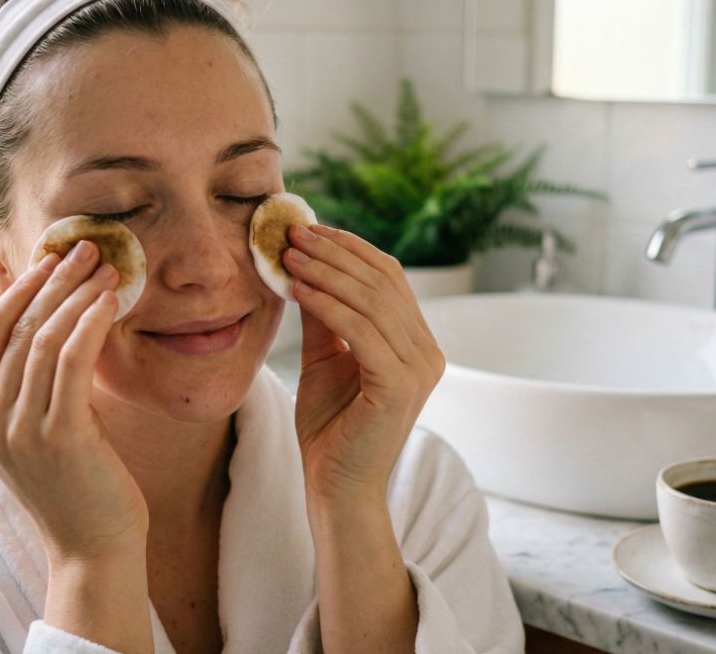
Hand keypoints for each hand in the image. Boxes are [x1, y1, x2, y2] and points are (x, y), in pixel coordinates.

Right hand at [0, 240, 148, 562]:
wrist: (93, 546)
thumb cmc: (75, 479)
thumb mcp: (40, 422)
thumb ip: (33, 376)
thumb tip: (52, 309)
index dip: (21, 286)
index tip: (54, 256)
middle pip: (17, 326)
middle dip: (54, 279)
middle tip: (88, 248)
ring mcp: (18, 430)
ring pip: (44, 338)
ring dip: (78, 295)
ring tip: (109, 271)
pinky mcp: (57, 437)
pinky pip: (71, 362)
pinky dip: (90, 324)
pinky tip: (110, 303)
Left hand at [282, 224, 445, 505]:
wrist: (335, 487)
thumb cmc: (330, 428)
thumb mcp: (324, 358)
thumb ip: (323, 315)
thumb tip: (304, 264)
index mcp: (417, 344)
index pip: (389, 278)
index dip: (350, 248)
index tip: (308, 230)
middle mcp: (428, 353)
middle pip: (382, 281)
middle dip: (334, 252)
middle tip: (292, 233)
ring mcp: (419, 369)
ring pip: (371, 300)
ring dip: (325, 271)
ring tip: (287, 255)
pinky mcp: (399, 385)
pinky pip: (360, 329)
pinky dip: (326, 303)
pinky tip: (297, 289)